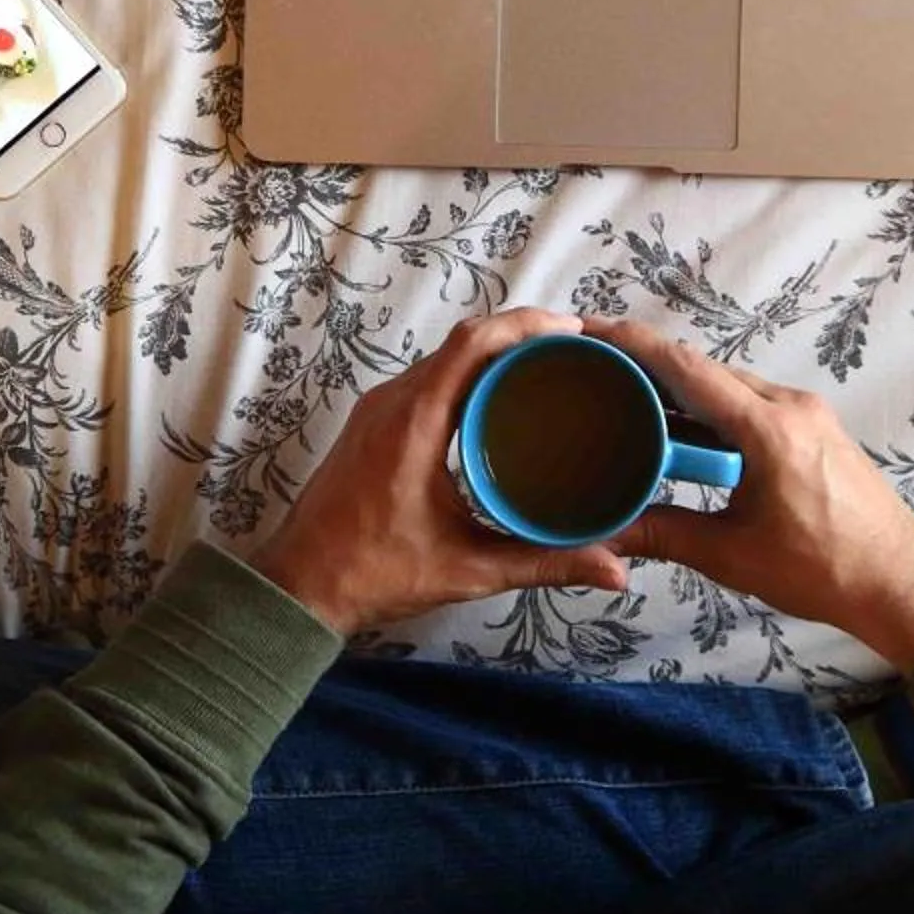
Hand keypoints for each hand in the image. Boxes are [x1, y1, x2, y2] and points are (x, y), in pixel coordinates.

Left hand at [247, 309, 631, 634]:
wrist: (297, 589)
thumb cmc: (372, 575)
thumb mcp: (467, 568)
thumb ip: (543, 564)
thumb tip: (615, 570)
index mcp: (414, 424)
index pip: (473, 344)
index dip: (526, 325)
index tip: (573, 329)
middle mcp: (393, 404)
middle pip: (463, 342)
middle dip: (521, 336)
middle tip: (575, 350)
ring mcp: (378, 410)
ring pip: (444, 359)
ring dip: (494, 354)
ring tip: (548, 367)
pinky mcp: (373, 424)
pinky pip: (427, 380)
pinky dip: (468, 375)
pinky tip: (499, 398)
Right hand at [587, 319, 913, 672]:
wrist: (900, 582)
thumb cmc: (823, 569)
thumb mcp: (732, 554)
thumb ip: (664, 533)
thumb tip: (603, 532)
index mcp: (769, 427)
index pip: (689, 369)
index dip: (636, 345)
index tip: (593, 330)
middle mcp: (791, 405)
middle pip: (707, 371)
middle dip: (651, 366)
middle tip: (599, 369)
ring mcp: (808, 414)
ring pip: (731, 387)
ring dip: (684, 392)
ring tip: (630, 399)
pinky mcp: (816, 431)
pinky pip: (753, 405)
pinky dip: (714, 411)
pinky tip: (685, 432)